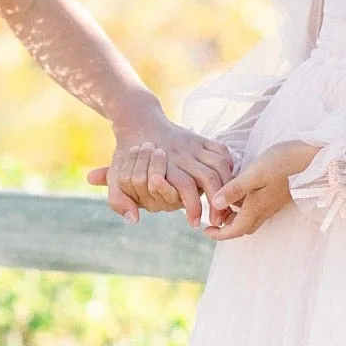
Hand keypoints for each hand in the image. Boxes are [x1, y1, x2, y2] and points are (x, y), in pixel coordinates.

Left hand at [88, 121, 234, 225]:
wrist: (137, 121)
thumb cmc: (126, 155)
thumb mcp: (116, 178)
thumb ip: (119, 201)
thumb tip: (134, 220)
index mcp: (163, 166)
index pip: (185, 188)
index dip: (192, 207)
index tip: (194, 224)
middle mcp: (181, 156)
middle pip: (209, 178)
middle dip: (217, 201)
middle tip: (218, 220)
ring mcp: (193, 146)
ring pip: (220, 165)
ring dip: (227, 186)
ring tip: (228, 204)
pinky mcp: (200, 139)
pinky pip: (221, 150)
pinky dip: (229, 165)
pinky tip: (229, 180)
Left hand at [204, 139, 321, 240]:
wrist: (314, 157)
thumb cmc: (283, 162)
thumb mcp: (254, 173)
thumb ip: (234, 189)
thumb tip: (214, 205)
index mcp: (256, 207)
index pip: (235, 230)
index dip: (219, 234)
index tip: (205, 230)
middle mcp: (265, 209)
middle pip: (242, 227)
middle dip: (226, 226)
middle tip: (212, 216)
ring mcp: (273, 203)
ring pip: (250, 217)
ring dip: (235, 215)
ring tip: (222, 201)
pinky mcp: (278, 194)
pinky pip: (257, 207)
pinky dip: (244, 205)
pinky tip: (240, 188)